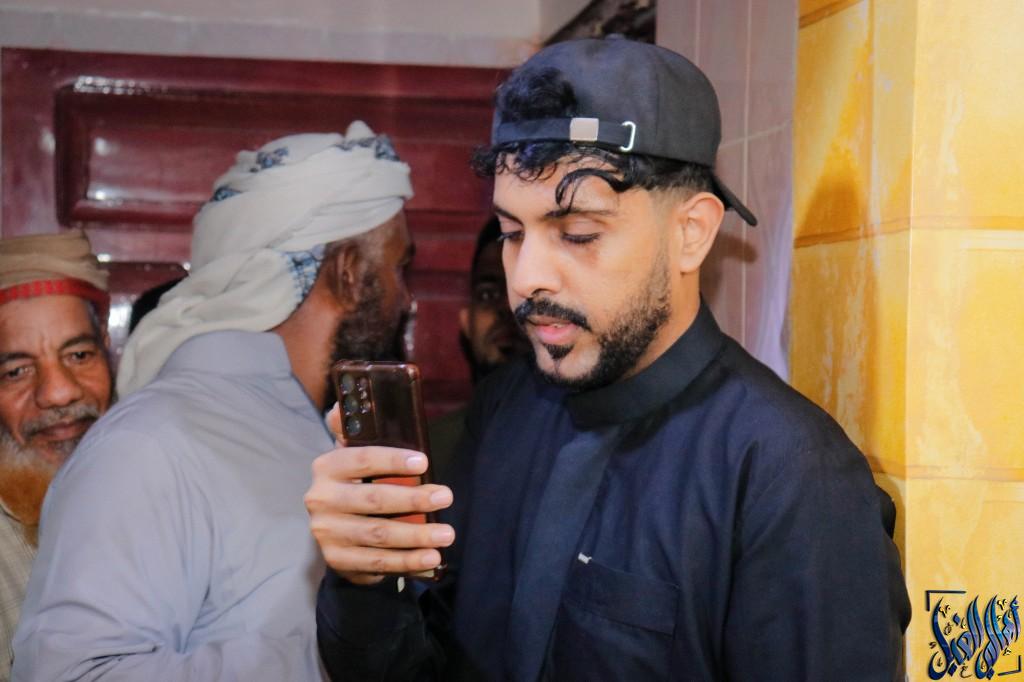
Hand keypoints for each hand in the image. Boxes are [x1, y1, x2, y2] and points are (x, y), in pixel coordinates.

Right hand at [305, 404, 454, 584]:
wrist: (336, 530)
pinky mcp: (337, 559)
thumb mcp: (354, 455)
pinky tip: (432, 557)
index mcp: (327, 467)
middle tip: (447, 496)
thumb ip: (353, 431)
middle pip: (373, 499)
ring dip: (417, 534)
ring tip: (447, 533)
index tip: (423, 461)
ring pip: (379, 534)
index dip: (392, 460)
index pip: (361, 459)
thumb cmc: (357, 482)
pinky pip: (377, 561)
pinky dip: (408, 561)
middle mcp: (321, 499)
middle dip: (414, 499)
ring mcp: (327, 532)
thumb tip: (343, 403)